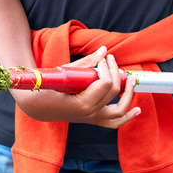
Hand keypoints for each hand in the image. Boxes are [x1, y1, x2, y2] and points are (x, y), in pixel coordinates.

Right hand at [11, 45, 140, 127]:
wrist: (36, 106)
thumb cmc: (46, 88)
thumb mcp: (65, 73)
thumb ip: (86, 63)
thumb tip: (104, 50)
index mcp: (83, 104)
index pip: (105, 83)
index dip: (105, 67)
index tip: (100, 58)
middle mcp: (90, 113)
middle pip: (113, 91)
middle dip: (114, 72)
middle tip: (110, 60)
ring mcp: (92, 118)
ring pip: (120, 112)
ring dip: (128, 95)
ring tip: (131, 81)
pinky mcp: (92, 119)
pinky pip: (114, 122)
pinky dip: (127, 116)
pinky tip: (136, 109)